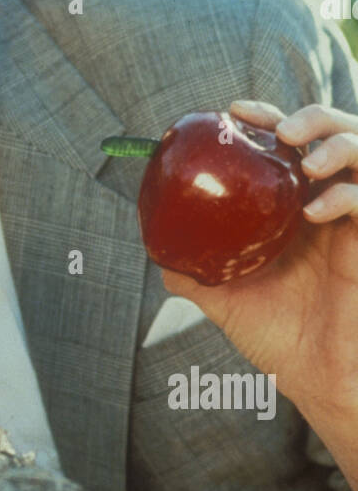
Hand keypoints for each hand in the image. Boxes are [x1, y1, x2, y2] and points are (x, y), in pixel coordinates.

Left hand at [160, 100, 357, 488]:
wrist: (310, 379)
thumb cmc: (275, 337)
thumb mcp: (221, 297)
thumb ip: (190, 269)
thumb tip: (152, 244)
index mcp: (291, 207)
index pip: (289, 142)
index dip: (266, 116)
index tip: (234, 111)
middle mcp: (326, 205)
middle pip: (334, 132)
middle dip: (310, 116)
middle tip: (277, 129)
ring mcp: (351, 223)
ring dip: (336, 142)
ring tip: (303, 161)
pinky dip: (345, 194)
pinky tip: (315, 210)